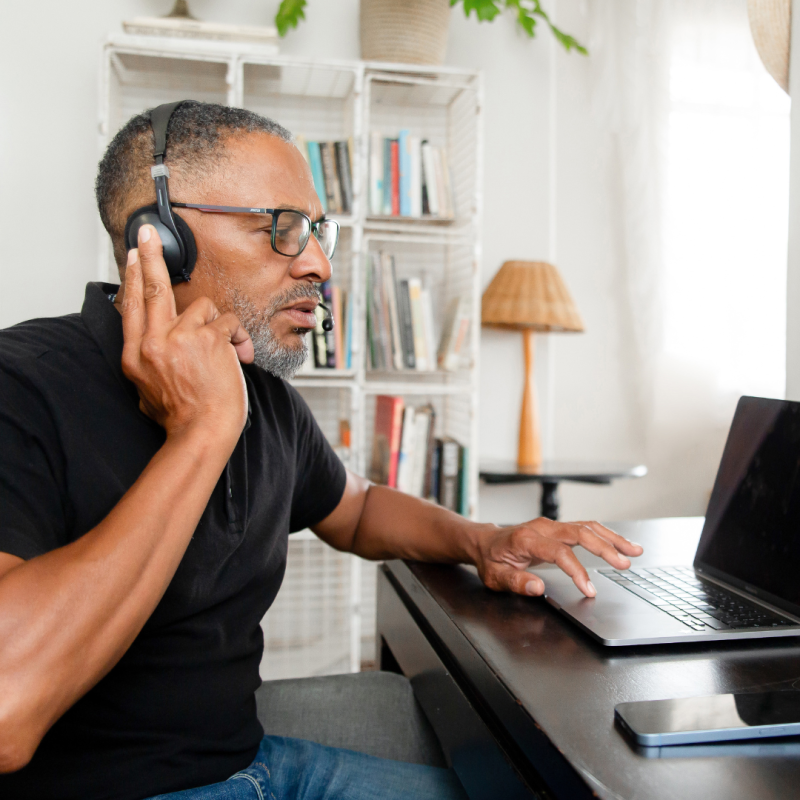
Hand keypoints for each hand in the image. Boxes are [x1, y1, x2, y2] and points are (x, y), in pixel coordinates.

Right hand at [120, 225, 253, 441]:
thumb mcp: (148, 390)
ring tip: (223, 351)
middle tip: (149, 234)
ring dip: (218, 325)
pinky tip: (238, 354)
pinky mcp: (209, 339)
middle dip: (150, 257)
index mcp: (135, 356)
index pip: (131, 307)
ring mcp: (180, 339)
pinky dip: (237, 336)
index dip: (133, 278)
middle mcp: (154, 343)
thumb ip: (151, 361)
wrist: (202, 433)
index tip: (134, 256)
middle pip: (152, 289)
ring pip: (203, 308)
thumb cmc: (182, 417)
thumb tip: (158, 341)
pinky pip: (228, 321)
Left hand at [474, 518, 642, 597]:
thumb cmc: (491, 561)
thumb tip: (537, 588)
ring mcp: (551, 525)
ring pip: (586, 527)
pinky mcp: (557, 528)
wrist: (484, 543)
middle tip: (625, 564)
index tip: (590, 589)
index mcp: (526, 540)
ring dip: (612, 538)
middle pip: (579, 533)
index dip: (577, 571)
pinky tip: (621, 544)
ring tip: (634, 551)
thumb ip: (516, 582)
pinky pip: (585, 528)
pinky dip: (605, 535)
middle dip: (605, 548)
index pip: (559, 553)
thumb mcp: (496, 577)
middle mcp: (542, 528)